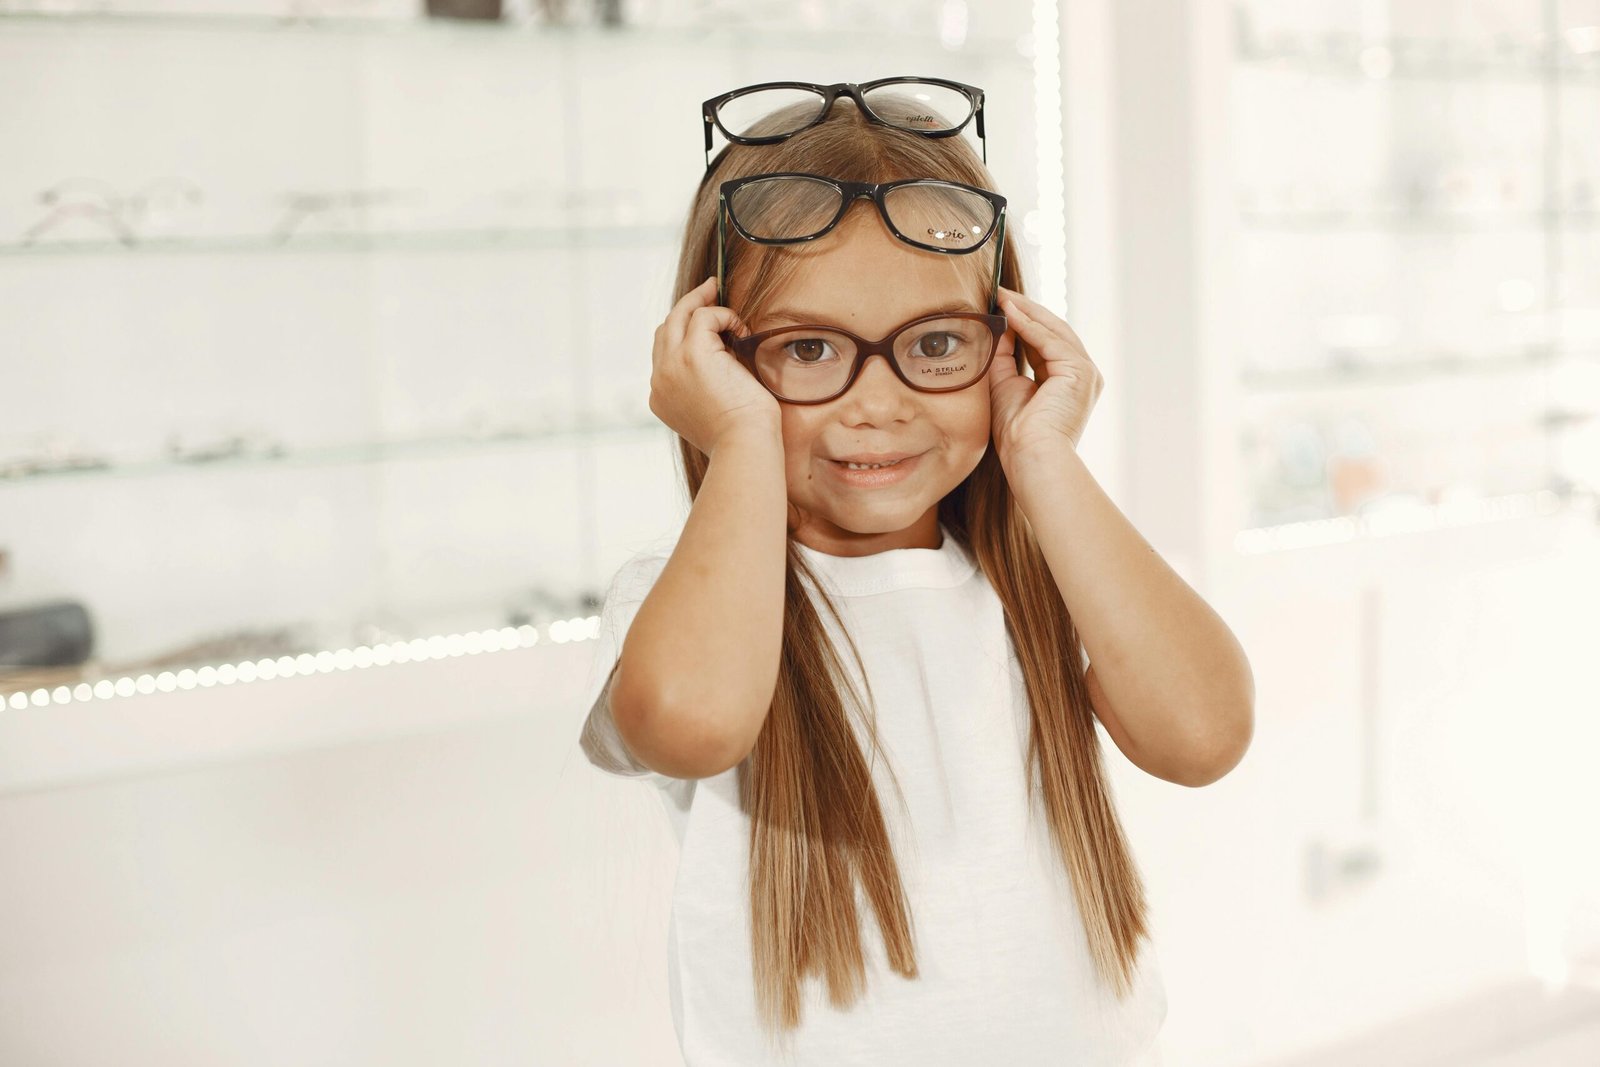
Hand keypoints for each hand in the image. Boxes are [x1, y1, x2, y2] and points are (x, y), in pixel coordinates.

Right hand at [649, 276, 779, 455]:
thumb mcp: (714, 407)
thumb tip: (722, 353)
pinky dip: (724, 316)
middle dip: (686, 306)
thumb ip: (706, 383)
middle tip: (708, 291)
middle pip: (665, 329)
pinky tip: (741, 332)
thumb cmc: (742, 433)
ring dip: (701, 303)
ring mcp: (670, 366)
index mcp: (661, 398)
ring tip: (719, 293)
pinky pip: (704, 316)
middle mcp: (659, 381)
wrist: (745, 446)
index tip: (704, 321)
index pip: (663, 354)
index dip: (682, 334)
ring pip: (679, 316)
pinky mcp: (691, 354)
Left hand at [987, 284, 1103, 461]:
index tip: (1000, 305)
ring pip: (1054, 331)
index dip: (1023, 322)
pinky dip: (1029, 324)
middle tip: (1000, 292)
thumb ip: (1003, 357)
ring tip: (1001, 296)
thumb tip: (998, 327)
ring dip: (1026, 311)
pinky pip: (1051, 340)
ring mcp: (1086, 372)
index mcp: (1067, 381)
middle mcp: (1082, 375)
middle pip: (1053, 331)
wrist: (1031, 458)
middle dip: (1026, 310)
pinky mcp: (1081, 372)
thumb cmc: (1017, 435)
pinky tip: (1009, 311)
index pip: (1045, 342)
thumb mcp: (1005, 386)